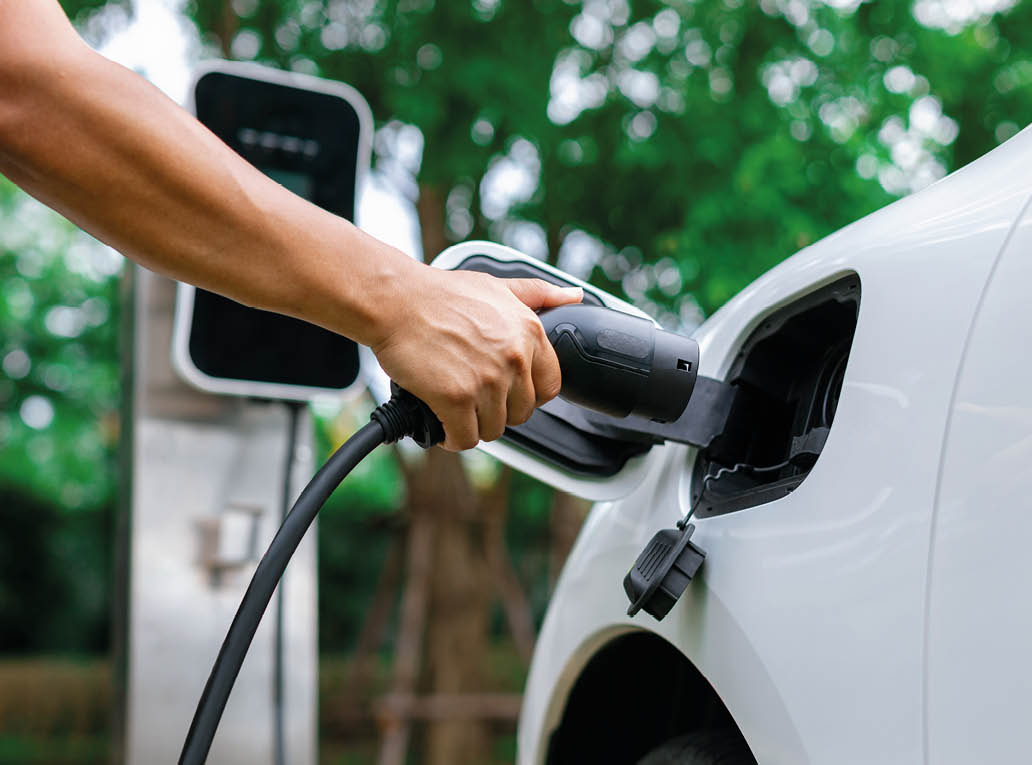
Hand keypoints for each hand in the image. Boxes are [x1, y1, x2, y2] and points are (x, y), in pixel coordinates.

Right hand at [371, 265, 582, 450]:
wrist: (396, 300)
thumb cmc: (440, 293)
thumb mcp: (498, 286)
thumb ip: (538, 294)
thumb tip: (574, 296)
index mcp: (529, 333)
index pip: (550, 387)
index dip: (527, 395)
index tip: (508, 394)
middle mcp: (514, 358)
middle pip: (520, 413)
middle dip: (498, 411)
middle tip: (473, 399)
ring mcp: (487, 380)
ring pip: (493, 429)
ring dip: (473, 425)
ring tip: (455, 410)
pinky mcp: (456, 398)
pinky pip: (465, 438)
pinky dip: (452, 438)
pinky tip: (442, 424)